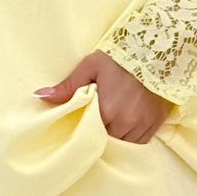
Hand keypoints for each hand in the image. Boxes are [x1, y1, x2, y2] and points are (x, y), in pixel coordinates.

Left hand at [35, 52, 170, 143]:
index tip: (82, 128)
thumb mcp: (90, 67)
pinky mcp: (156, 123)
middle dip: (101, 137)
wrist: (157, 50)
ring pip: (125, 145)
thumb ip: (67, 86)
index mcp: (107, 111)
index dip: (85, 133)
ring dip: (117, 140)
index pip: (90, 135)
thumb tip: (39, 96)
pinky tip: (125, 130)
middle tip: (95, 127)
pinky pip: (141, 143)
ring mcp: (143, 124)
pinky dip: (132, 140)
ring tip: (110, 129)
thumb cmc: (119, 59)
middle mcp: (126, 122)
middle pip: (108, 143)